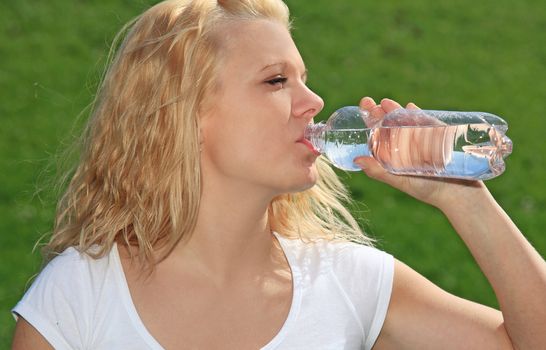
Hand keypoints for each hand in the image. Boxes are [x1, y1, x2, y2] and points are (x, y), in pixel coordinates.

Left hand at [354, 97, 486, 207]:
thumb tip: (356, 160)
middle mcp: (406, 146)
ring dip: (396, 111)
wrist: (460, 194)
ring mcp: (423, 139)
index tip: (363, 107)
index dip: (371, 120)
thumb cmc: (427, 190)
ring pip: (407, 121)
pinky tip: (410, 107)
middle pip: (391, 124)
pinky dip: (418, 114)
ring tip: (385, 103)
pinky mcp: (440, 136)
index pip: (379, 134)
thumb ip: (379, 171)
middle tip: (370, 103)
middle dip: (381, 112)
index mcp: (394, 155)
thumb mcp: (400, 180)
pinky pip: (427, 122)